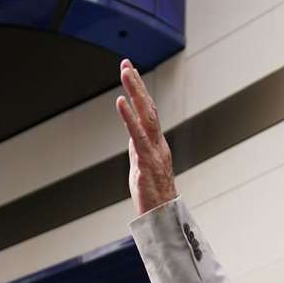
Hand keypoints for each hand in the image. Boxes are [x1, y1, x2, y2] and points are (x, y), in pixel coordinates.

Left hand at [116, 60, 175, 215]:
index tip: (130, 72)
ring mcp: (154, 152)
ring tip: (125, 72)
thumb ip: (138, 151)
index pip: (148, 113)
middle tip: (126, 63)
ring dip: (135, 92)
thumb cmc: (153, 197)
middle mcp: (158, 144)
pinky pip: (138, 136)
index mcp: (156, 145)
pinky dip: (129, 118)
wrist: (162, 219)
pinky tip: (120, 101)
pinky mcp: (147, 163)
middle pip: (148, 108)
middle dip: (137, 84)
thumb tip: (132, 138)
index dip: (139, 92)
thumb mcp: (142, 168)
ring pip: (146, 116)